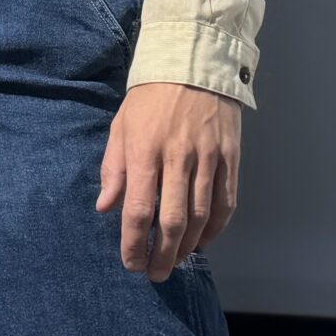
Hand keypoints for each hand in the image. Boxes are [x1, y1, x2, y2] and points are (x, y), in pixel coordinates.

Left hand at [96, 83, 242, 281]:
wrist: (194, 62)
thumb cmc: (150, 98)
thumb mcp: (121, 126)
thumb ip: (113, 169)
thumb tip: (105, 208)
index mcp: (144, 150)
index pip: (138, 209)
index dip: (134, 243)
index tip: (131, 263)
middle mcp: (177, 157)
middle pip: (173, 220)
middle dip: (163, 255)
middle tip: (155, 274)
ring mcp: (208, 157)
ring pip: (202, 216)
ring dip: (190, 246)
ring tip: (177, 261)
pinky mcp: (230, 157)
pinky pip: (226, 201)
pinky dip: (216, 227)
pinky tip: (205, 240)